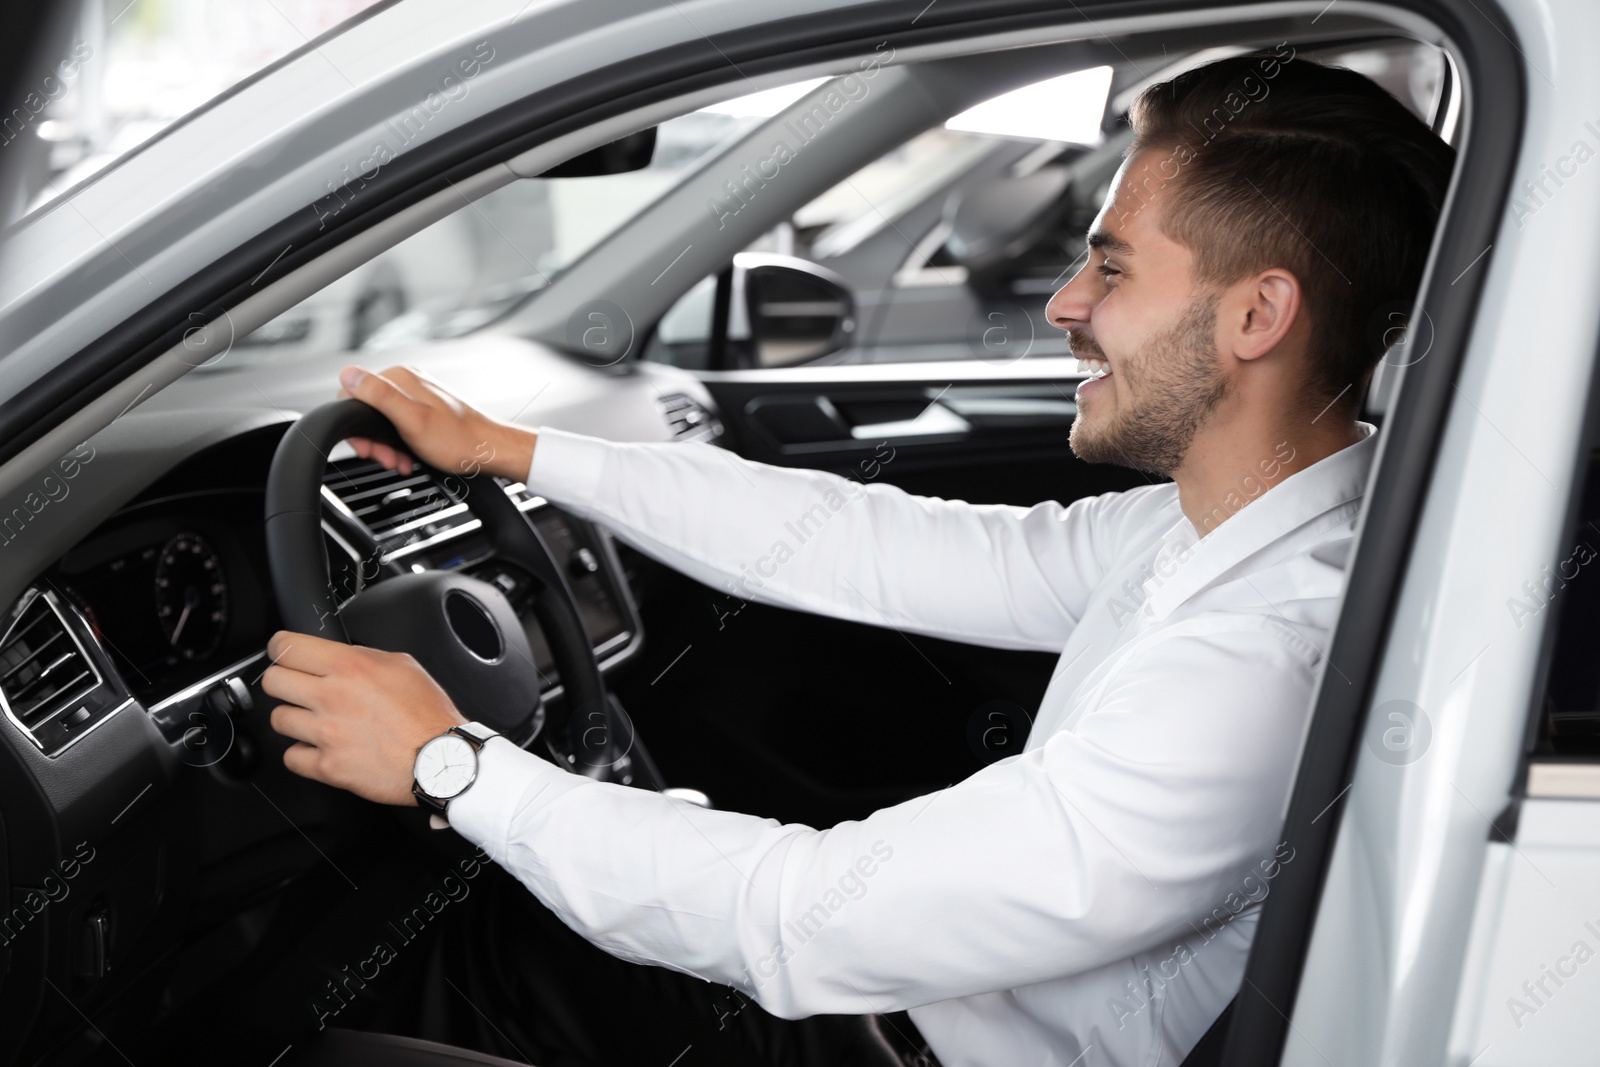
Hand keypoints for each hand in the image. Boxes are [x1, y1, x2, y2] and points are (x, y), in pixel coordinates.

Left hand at [262, 629, 467, 805]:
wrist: (442, 760)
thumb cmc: (428, 715)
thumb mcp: (403, 665)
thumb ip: (363, 656)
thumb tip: (339, 655)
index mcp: (349, 667)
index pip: (285, 647)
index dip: (282, 649)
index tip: (285, 655)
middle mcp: (332, 698)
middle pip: (272, 682)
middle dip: (285, 684)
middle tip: (301, 690)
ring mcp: (326, 734)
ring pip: (278, 720)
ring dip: (295, 721)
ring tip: (318, 723)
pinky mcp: (328, 767)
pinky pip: (291, 757)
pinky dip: (304, 754)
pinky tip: (322, 748)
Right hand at [335, 364, 535, 482]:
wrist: (489, 450)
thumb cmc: (457, 440)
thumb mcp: (411, 420)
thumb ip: (379, 396)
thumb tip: (348, 374)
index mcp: (400, 378)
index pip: (354, 394)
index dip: (355, 425)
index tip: (368, 448)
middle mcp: (407, 381)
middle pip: (368, 409)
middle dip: (373, 440)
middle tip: (387, 459)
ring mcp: (417, 395)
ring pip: (383, 421)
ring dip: (386, 446)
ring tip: (400, 461)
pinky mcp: (425, 409)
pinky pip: (399, 425)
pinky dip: (399, 444)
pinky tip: (409, 457)